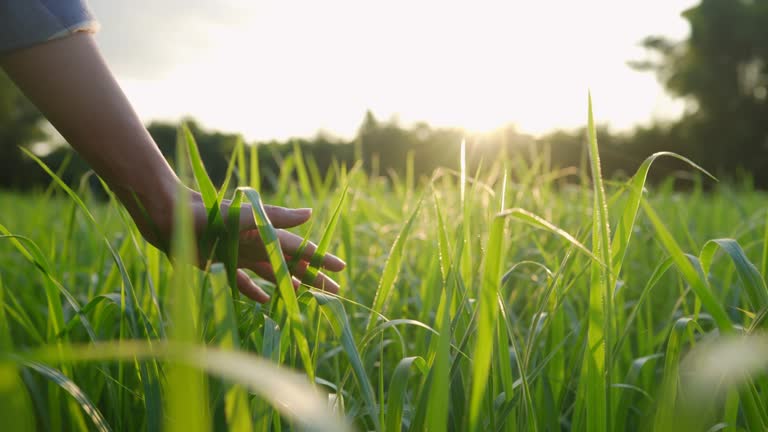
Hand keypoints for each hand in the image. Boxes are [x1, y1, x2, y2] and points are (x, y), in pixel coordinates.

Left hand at [207, 193, 345, 302]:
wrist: (169, 213)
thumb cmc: (205, 212)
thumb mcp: (240, 214)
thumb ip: (273, 216)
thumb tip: (309, 214)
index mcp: (264, 233)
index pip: (300, 249)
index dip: (321, 258)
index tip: (341, 268)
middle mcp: (256, 245)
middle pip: (292, 265)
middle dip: (313, 277)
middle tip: (336, 291)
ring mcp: (240, 255)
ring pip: (272, 274)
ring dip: (290, 285)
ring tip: (307, 296)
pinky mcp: (221, 264)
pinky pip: (243, 282)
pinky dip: (255, 292)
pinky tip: (267, 301)